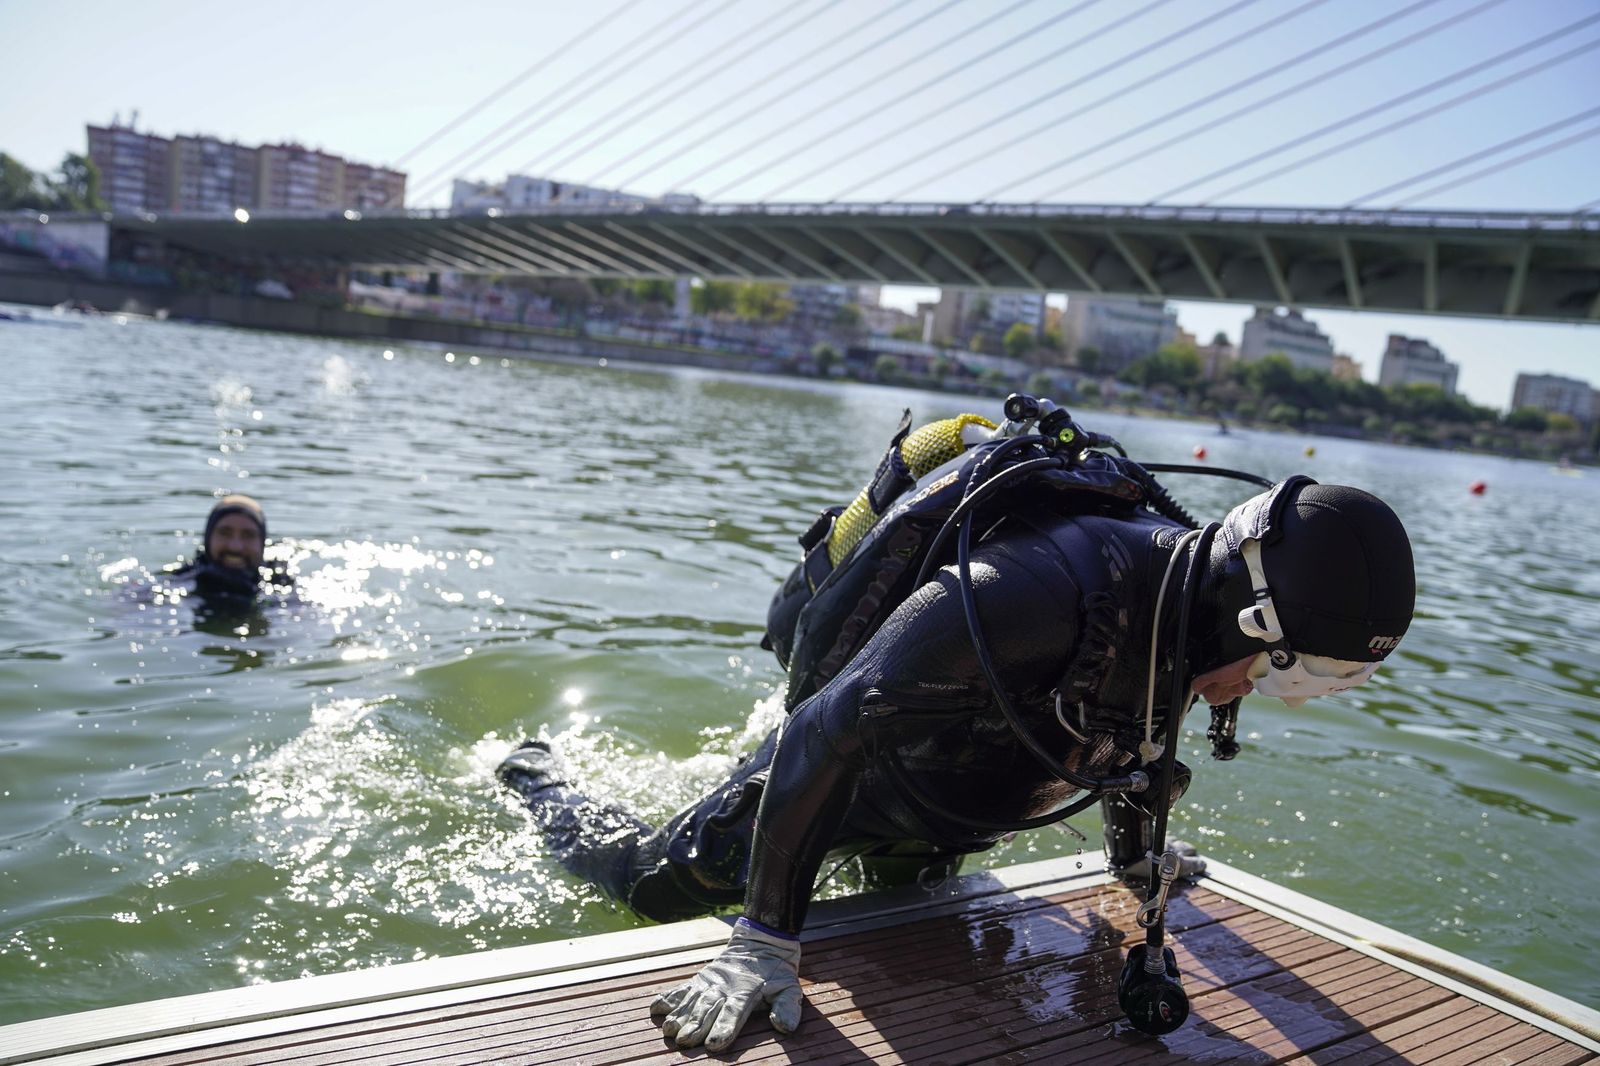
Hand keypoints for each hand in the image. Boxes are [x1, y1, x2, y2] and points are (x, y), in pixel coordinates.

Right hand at [651, 918, 804, 1050]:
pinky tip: (655, 1011)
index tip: (715, 1043)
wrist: (761, 939)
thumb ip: (788, 1007)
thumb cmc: (776, 970)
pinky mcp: (700, 978)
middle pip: (708, 1008)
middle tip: (685, 1041)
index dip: (725, 1027)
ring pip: (692, 1000)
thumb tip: (784, 1026)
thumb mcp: (790, 987)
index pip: (735, 1011)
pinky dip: (667, 999)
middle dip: (696, 1025)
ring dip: (679, 1015)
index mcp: (747, 991)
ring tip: (669, 1030)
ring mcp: (709, 981)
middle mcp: (725, 987)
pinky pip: (681, 989)